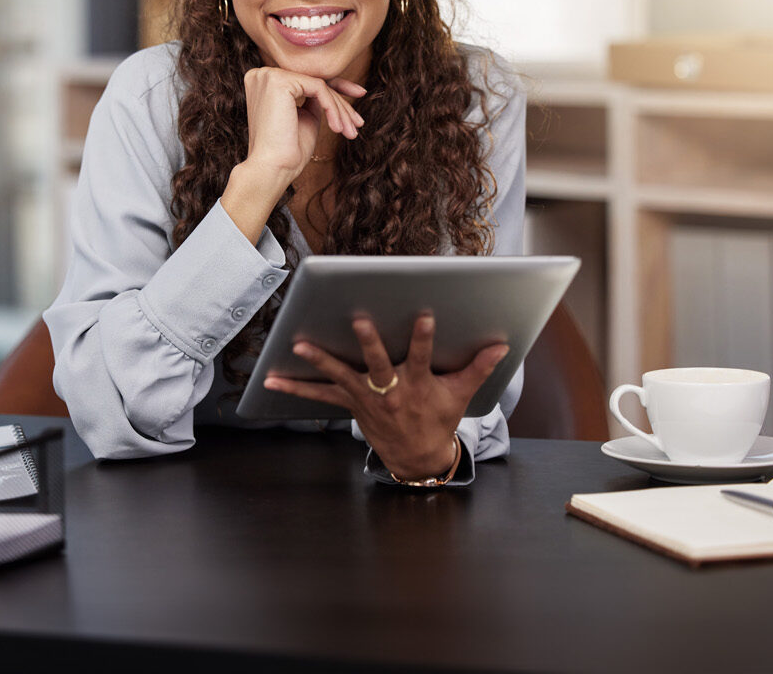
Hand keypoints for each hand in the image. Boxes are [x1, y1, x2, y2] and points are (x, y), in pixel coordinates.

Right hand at [241, 66, 365, 183]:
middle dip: (341, 101)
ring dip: (340, 109)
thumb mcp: (304, 117)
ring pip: (319, 85)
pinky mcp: (279, 81)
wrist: (272, 168)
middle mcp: (262, 74)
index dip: (335, 89)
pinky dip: (332, 108)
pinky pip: (319, 88)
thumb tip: (332, 87)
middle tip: (358, 122)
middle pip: (314, 81)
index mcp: (263, 82)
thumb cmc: (287, 150)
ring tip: (350, 132)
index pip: (306, 80)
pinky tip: (338, 128)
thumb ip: (313, 99)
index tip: (358, 96)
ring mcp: (269, 75)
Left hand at [264, 314, 508, 480]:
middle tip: (358, 321)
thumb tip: (502, 345)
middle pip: (377, 364)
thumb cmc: (437, 418)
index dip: (422, 338)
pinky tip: (270, 380)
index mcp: (417, 384)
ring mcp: (365, 397)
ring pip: (340, 375)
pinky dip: (294, 388)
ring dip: (319, 360)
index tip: (424, 315)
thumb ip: (478, 367)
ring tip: (298, 344)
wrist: (416, 457)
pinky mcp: (349, 403)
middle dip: (368, 342)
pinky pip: (318, 395)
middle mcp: (388, 390)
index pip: (422, 357)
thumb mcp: (459, 394)